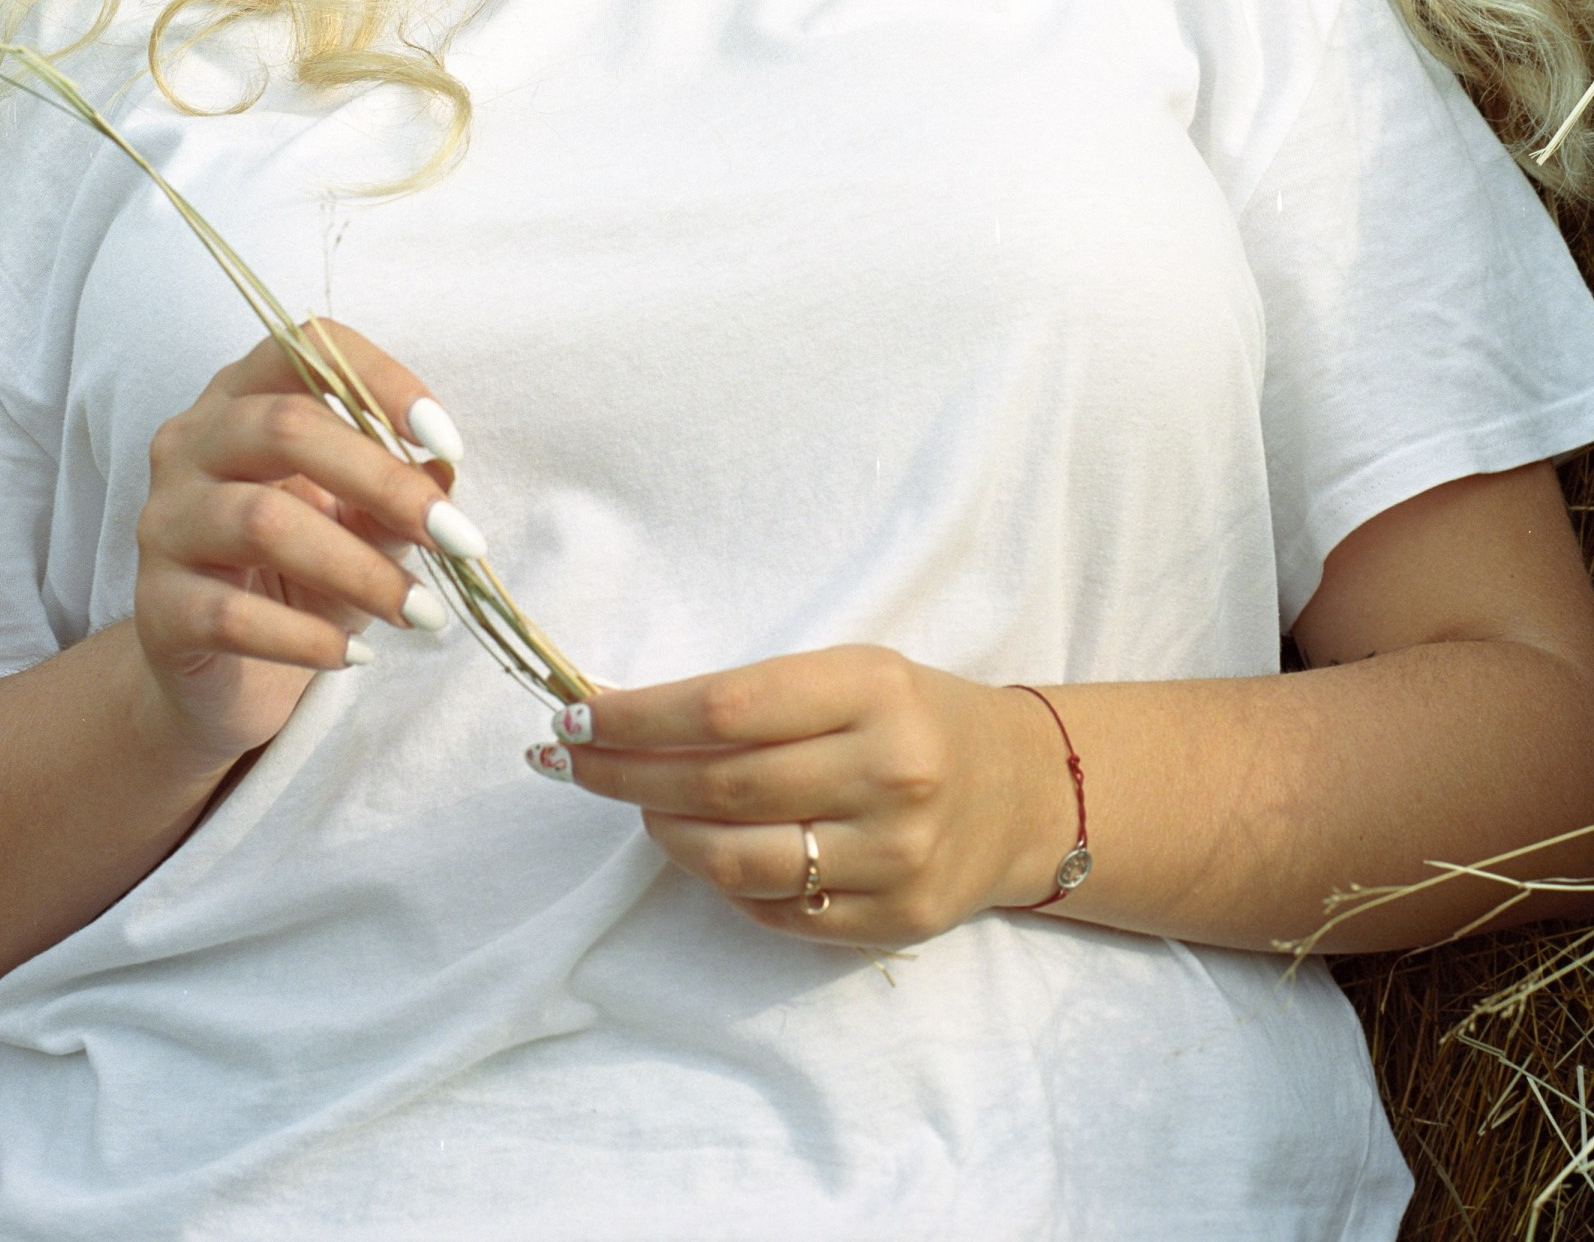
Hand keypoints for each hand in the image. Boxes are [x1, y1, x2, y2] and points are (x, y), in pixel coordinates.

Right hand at [132, 322, 478, 773]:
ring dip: (358, 568)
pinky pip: (231, 616)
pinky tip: (356, 655)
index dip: (379, 381)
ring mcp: (164, 522)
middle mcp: (191, 443)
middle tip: (456, 538)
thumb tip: (445, 473)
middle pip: (285, 428)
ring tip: (423, 610)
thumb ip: (392, 497)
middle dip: (384, 482)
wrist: (223, 675)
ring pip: (262, 523)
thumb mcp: (358, 525)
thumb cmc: (299, 575)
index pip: (303, 349)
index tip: (447, 440)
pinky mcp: (156, 606)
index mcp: (242, 398)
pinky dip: (307, 638)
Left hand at [527, 647, 1075, 947]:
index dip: (636, 716)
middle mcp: (889, 772)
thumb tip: (620, 714)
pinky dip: (722, 881)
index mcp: (872, 689)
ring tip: (639, 807)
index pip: (725, 706)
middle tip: (569, 762)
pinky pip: (774, 911)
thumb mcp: (850, 673)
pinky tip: (705, 849)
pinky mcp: (891, 921)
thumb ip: (754, 695)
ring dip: (663, 832)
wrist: (1024, 792)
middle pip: (720, 784)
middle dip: (625, 774)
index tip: (574, 716)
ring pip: (736, 859)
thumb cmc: (912, 716)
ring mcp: (894, 856)